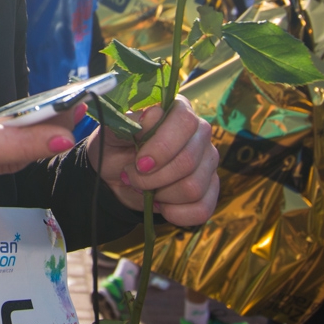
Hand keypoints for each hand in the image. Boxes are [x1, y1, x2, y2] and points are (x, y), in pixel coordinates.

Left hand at [87, 95, 219, 226]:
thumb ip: (129, 121)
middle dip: (154, 178)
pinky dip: (174, 213)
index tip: (139, 163)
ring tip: (145, 188)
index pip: (185, 122)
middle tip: (133, 176)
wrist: (116, 175)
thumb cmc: (116, 147)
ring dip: (161, 195)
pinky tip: (160, 204)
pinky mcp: (210, 190)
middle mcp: (200, 133)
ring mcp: (208, 162)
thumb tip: (151, 117)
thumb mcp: (113, 132)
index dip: (161, 147)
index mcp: (179, 110)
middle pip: (188, 161)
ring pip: (194, 188)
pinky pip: (202, 210)